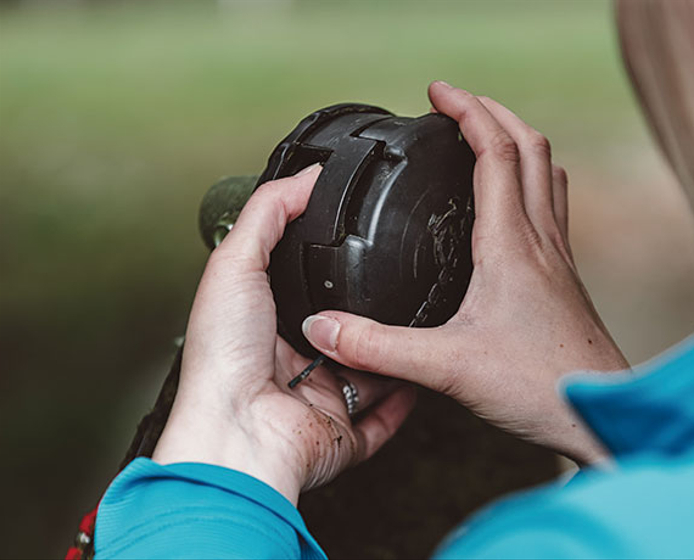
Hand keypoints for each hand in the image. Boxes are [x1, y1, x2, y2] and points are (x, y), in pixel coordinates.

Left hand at [152, 164, 415, 504]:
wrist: (241, 429)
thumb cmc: (224, 356)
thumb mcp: (236, 262)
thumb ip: (269, 213)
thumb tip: (306, 178)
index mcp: (269, 324)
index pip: (309, 288)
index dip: (333, 268)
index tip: (364, 243)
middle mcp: (297, 361)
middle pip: (348, 328)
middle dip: (373, 310)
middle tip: (402, 284)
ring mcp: (325, 397)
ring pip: (374, 367)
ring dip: (393, 349)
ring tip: (419, 321)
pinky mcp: (349, 430)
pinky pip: (388, 414)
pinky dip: (407, 396)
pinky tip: (420, 372)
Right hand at [301, 82, 628, 465]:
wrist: (599, 416)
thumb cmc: (539, 387)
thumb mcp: (445, 367)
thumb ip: (379, 348)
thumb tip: (325, 328)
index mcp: (510, 244)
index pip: (496, 152)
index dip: (467, 112)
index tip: (438, 93)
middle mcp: (540, 240)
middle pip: (530, 147)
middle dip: (493, 112)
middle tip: (457, 103)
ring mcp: (557, 257)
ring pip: (547, 173)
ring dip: (518, 140)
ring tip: (486, 133)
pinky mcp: (562, 277)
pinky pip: (551, 207)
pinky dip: (530, 180)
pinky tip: (511, 204)